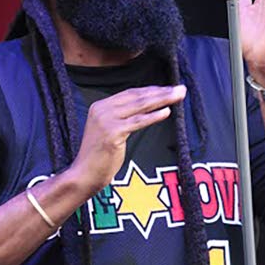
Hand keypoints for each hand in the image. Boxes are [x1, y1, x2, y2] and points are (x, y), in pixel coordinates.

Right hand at [69, 85, 185, 197]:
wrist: (84, 175)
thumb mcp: (109, 131)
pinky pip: (138, 122)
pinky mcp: (113, 133)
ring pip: (140, 106)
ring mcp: (106, 120)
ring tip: (178, 95)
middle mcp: (102, 109)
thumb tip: (145, 109)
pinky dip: (154, 116)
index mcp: (100, 106)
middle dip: (161, 92)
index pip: (130, 93)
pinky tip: (167, 111)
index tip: (168, 89)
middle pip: (137, 97)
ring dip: (162, 100)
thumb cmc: (99, 157)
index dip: (151, 90)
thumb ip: (122, 118)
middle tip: (180, 89)